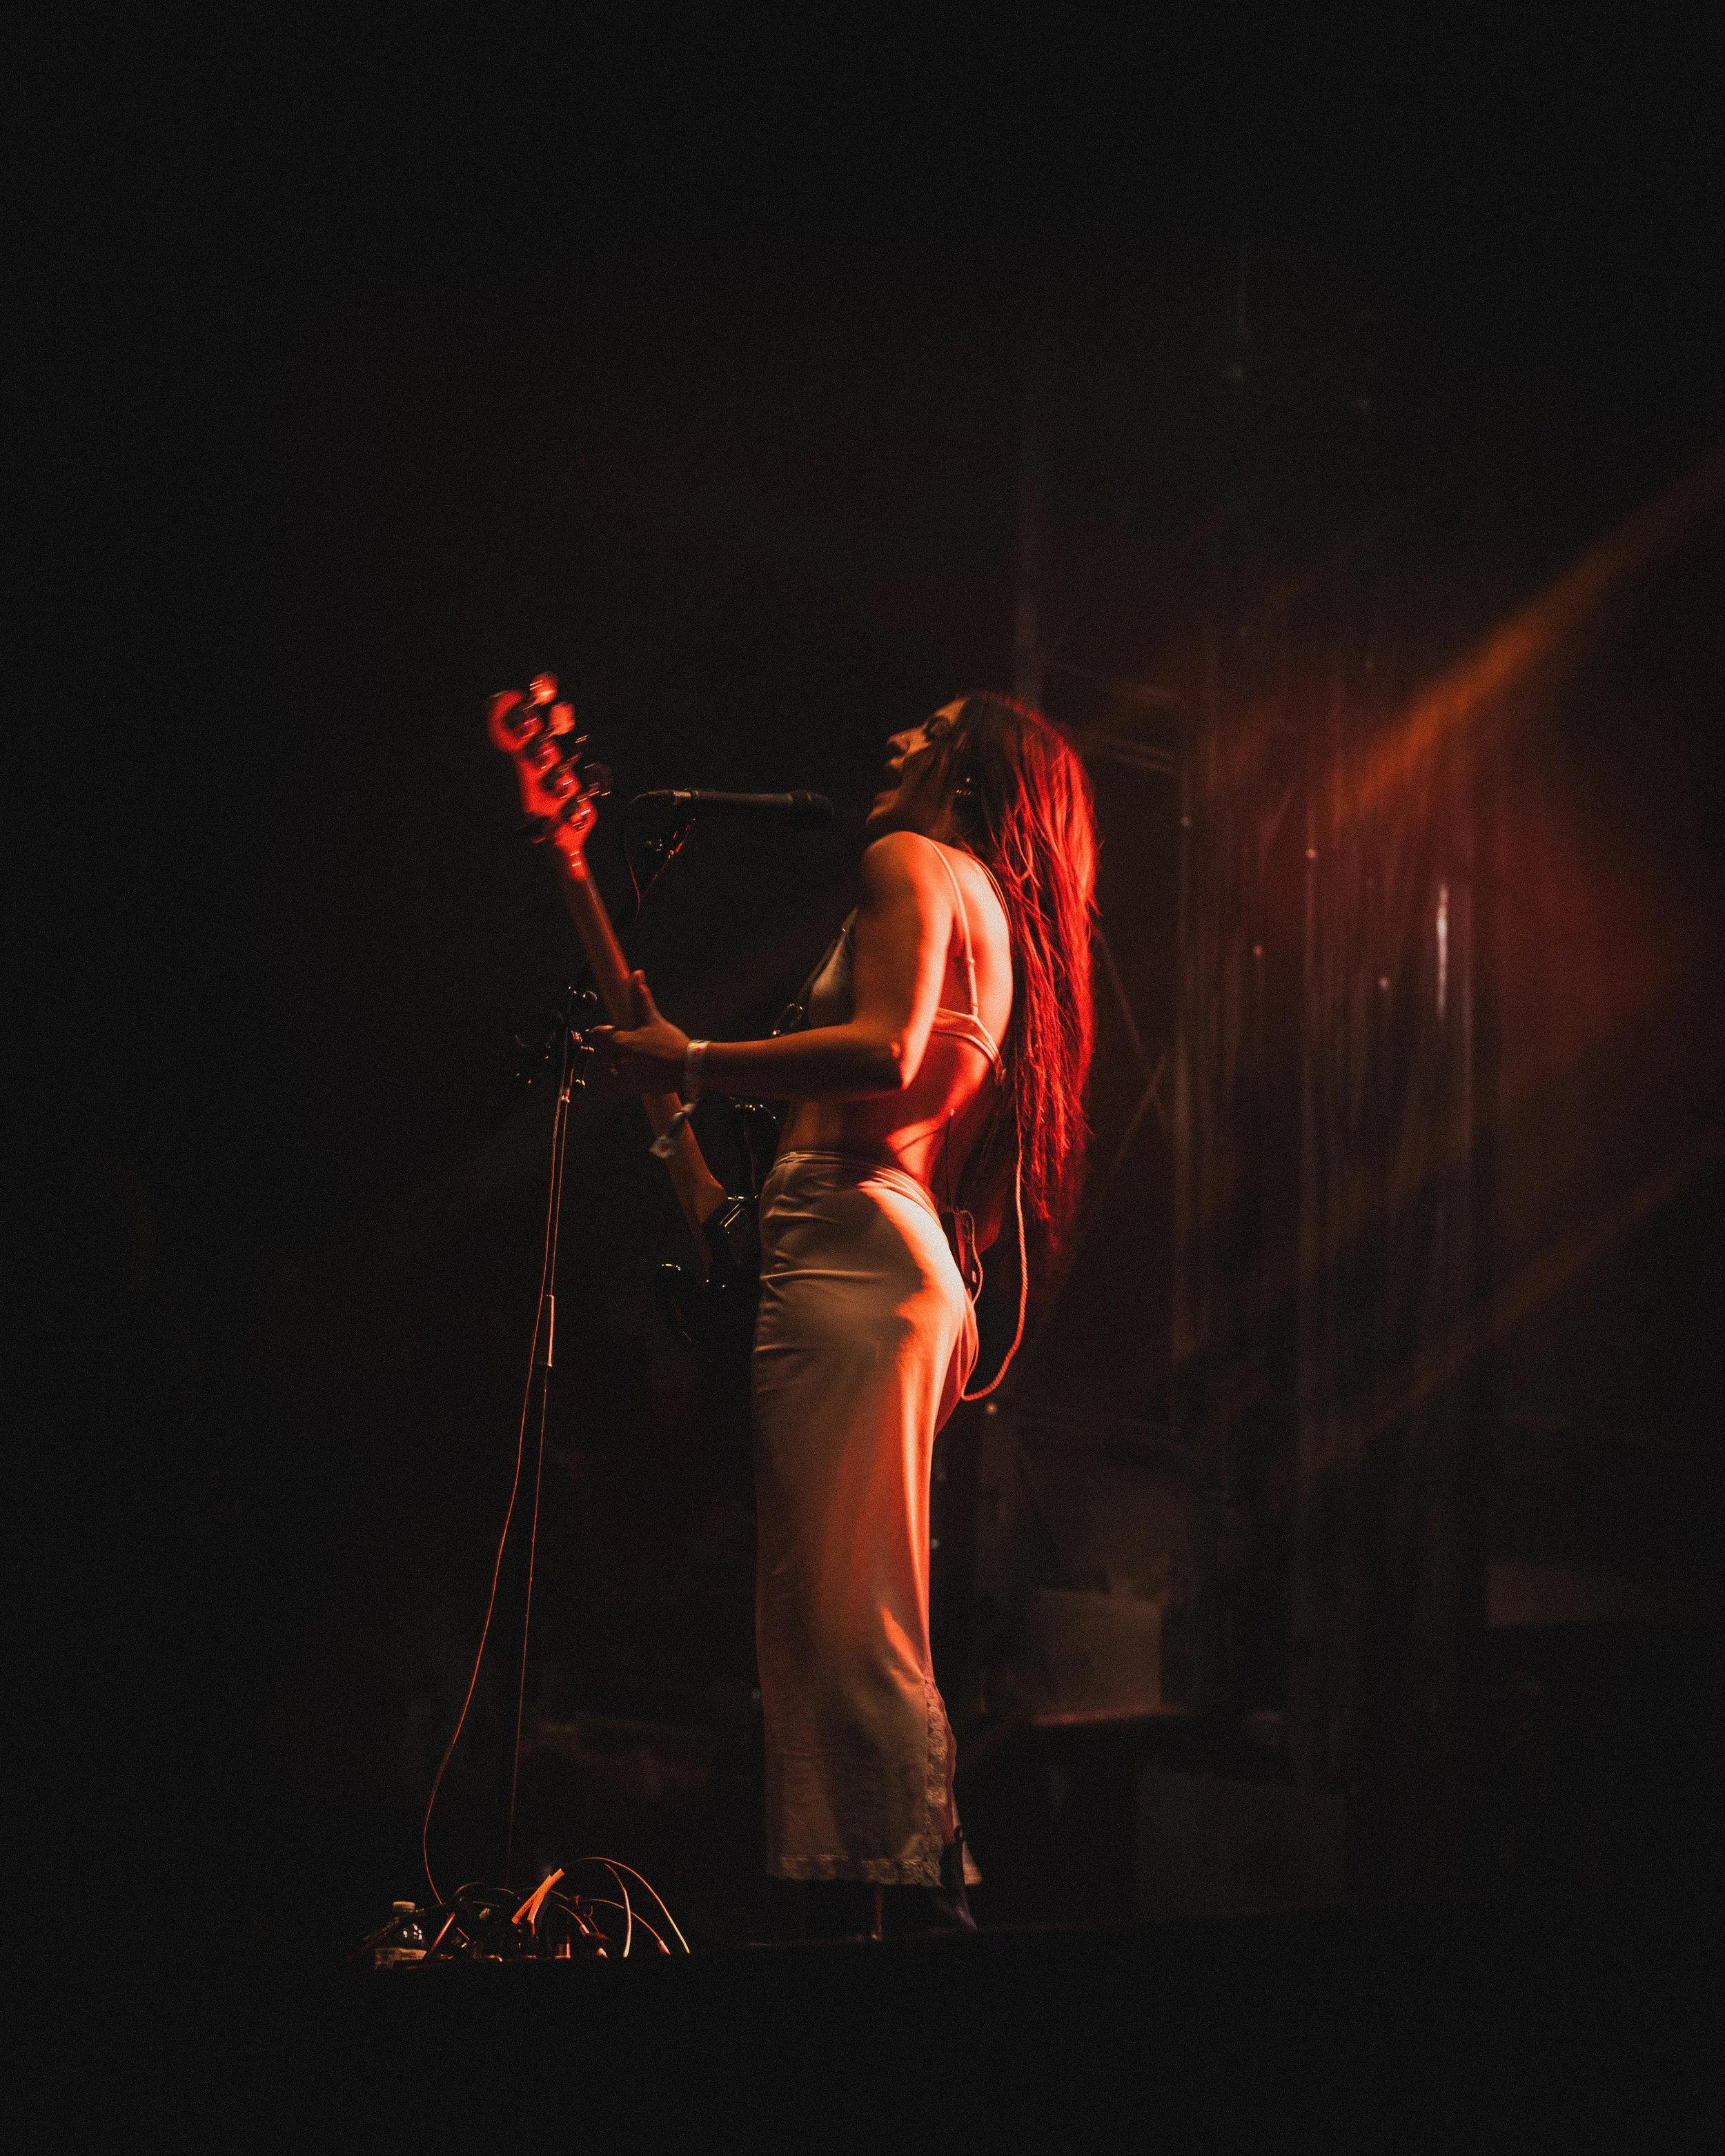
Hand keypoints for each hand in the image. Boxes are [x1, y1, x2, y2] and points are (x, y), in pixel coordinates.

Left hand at [590, 971, 690, 1092]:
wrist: (688, 1068)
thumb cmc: (670, 1043)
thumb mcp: (653, 1019)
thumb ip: (640, 998)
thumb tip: (636, 974)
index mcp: (619, 1042)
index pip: (598, 1033)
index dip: (607, 1031)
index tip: (618, 1031)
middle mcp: (617, 1060)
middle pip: (610, 1051)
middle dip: (622, 1048)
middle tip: (643, 1045)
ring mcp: (625, 1076)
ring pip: (618, 1066)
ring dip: (628, 1062)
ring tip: (649, 1058)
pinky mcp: (634, 1089)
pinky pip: (627, 1080)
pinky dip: (636, 1076)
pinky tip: (651, 1070)